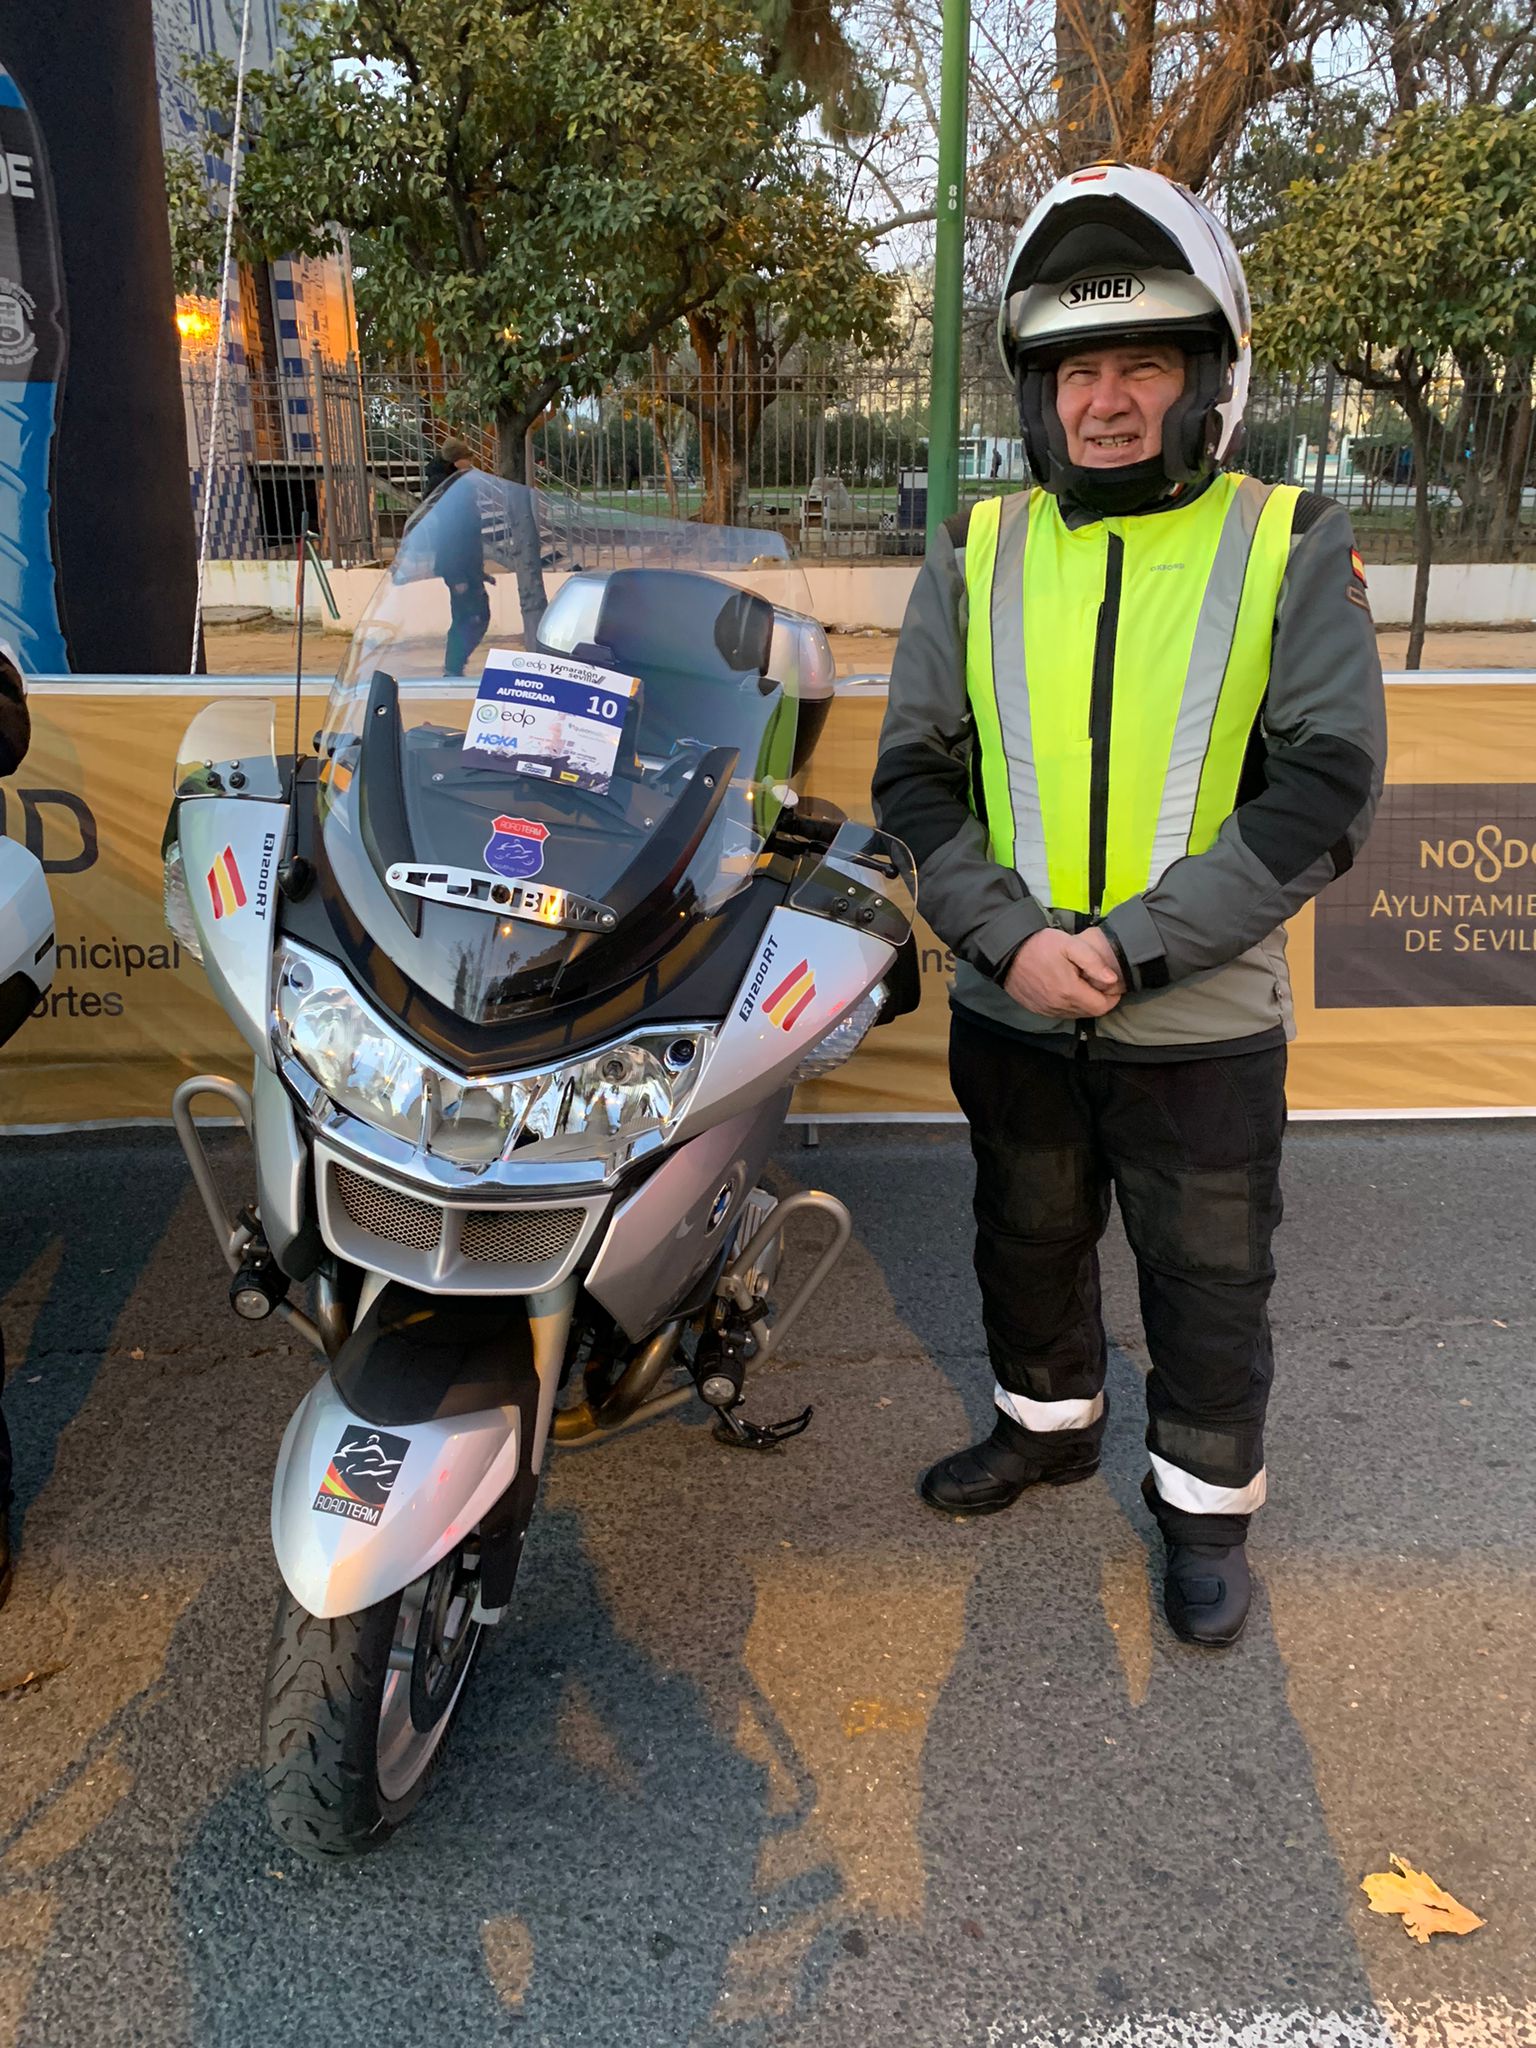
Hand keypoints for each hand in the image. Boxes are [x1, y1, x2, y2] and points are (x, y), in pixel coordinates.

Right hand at [1001, 927, 1122, 1018]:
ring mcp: (1047, 1010)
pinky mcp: (1037, 1010)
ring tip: (1080, 983)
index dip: (1112, 997)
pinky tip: (1064, 988)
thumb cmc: (1040, 945)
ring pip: (1075, 1014)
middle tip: (1096, 980)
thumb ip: (1093, 962)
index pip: (1102, 1006)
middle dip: (1098, 999)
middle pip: (1090, 1012)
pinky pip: (1060, 1013)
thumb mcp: (1070, 945)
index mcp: (1070, 991)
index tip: (1110, 983)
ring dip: (1083, 1002)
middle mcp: (1059, 1007)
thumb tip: (1113, 980)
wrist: (1007, 951)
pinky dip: (1068, 1004)